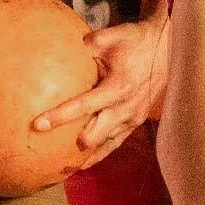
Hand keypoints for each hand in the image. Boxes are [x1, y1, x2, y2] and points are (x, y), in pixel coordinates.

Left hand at [33, 13, 165, 165]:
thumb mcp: (114, 35)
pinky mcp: (136, 123)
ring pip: (105, 145)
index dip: (60, 116)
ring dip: (85, 155)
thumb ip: (91, 42)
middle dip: (72, 144)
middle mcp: (126, 108)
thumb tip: (64, 45)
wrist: (166, 51)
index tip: (38, 124)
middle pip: (94, 135)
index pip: (84, 106)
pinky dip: (99, 154)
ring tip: (62, 168)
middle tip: (47, 149)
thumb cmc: (136, 41)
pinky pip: (115, 144)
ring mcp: (133, 119)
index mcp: (118, 87)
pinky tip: (82, 164)